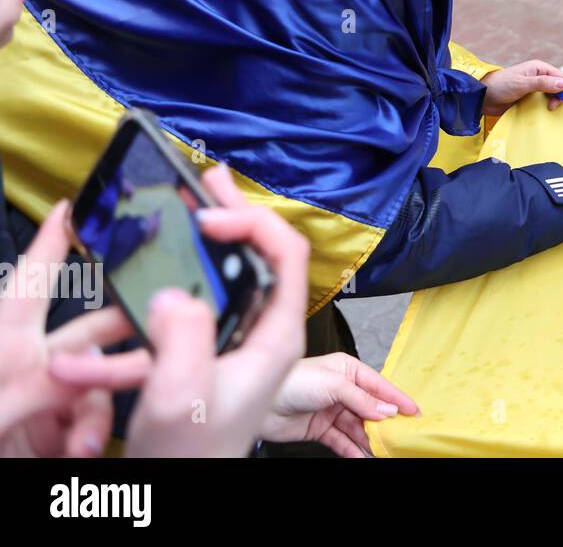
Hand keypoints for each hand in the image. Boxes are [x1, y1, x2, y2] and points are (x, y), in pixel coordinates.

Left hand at [0, 199, 134, 457]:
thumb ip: (42, 388)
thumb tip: (89, 372)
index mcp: (5, 341)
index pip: (34, 278)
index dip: (55, 240)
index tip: (74, 207)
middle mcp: (30, 362)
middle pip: (91, 327)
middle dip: (126, 329)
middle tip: (157, 326)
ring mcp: (46, 396)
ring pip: (103, 378)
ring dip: (102, 404)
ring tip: (84, 438)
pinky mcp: (57, 429)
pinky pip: (95, 417)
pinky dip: (92, 433)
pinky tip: (81, 450)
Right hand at [49, 164, 310, 456]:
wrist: (181, 484)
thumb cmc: (193, 453)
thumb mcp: (181, 396)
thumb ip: (183, 340)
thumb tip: (177, 292)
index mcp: (276, 337)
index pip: (287, 258)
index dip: (254, 225)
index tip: (211, 219)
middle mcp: (268, 331)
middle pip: (266, 255)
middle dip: (238, 213)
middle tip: (211, 180)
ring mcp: (245, 338)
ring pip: (240, 271)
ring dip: (218, 233)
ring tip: (199, 197)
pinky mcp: (220, 347)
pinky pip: (214, 296)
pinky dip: (193, 271)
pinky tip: (174, 257)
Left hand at [258, 353, 419, 457]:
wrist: (261, 402)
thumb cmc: (293, 380)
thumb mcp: (335, 385)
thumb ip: (363, 399)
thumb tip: (387, 409)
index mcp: (348, 370)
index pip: (379, 386)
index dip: (396, 398)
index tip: (413, 411)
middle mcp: (341, 389)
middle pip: (370, 409)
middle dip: (384, 423)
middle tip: (400, 435)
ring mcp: (331, 410)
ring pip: (357, 427)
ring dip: (369, 439)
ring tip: (383, 450)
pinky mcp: (320, 428)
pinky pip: (342, 440)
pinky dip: (352, 450)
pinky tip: (361, 456)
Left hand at [480, 60, 562, 114]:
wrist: (483, 96)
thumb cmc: (501, 86)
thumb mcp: (522, 84)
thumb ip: (542, 83)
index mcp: (540, 68)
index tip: (555, 100)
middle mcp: (540, 77)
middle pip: (560, 87)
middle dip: (558, 97)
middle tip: (550, 107)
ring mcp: (535, 89)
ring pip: (553, 96)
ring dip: (551, 103)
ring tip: (544, 109)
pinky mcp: (530, 99)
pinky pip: (543, 103)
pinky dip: (544, 108)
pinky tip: (539, 112)